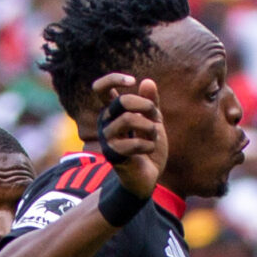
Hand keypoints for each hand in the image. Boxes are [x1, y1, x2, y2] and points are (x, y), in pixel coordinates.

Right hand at [93, 72, 165, 200]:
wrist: (146, 178)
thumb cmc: (148, 148)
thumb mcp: (154, 122)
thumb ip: (151, 103)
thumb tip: (147, 82)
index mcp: (112, 111)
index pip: (100, 88)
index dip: (114, 79)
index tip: (132, 81)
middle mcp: (105, 122)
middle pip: (122, 101)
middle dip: (146, 105)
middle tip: (156, 117)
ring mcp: (106, 138)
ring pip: (129, 119)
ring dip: (150, 127)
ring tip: (154, 135)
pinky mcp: (112, 155)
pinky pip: (134, 143)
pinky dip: (149, 144)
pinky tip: (149, 150)